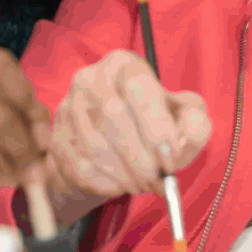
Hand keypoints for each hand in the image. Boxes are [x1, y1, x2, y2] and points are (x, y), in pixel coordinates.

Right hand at [43, 49, 210, 203]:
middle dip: (140, 157)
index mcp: (125, 65)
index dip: (156, 126)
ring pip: (95, 146)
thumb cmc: (155, 122)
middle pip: (113, 116)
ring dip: (124, 174)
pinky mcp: (57, 137)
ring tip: (144, 185)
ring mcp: (68, 107)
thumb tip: (189, 133)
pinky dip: (105, 183)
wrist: (115, 139)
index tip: (170, 158)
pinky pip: (78, 165)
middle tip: (158, 181)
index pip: (139, 88)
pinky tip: (122, 186)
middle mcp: (91, 79)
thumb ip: (195, 121)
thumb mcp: (184, 114)